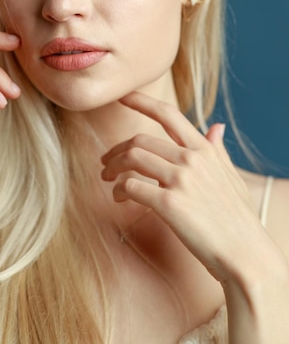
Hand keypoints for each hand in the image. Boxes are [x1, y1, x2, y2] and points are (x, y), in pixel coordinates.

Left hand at [101, 91, 268, 282]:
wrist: (245, 254)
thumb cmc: (239, 219)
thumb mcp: (231, 178)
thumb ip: (218, 151)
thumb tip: (217, 127)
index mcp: (204, 150)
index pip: (168, 114)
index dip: (141, 101)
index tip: (123, 97)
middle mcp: (191, 159)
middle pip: (140, 140)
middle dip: (116, 150)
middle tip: (106, 163)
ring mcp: (180, 180)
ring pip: (131, 159)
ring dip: (113, 167)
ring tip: (108, 179)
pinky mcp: (169, 204)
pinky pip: (131, 187)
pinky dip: (119, 190)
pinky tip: (118, 198)